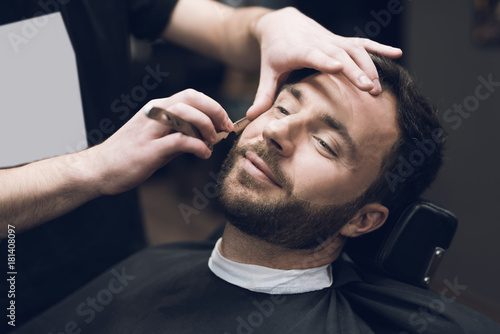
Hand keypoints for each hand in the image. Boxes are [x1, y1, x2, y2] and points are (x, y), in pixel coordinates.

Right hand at [86, 89, 232, 194]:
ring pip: (185, 114)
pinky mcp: (149, 149)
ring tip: (212, 141)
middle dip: (215, 111)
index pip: (191, 95)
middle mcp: (154, 114)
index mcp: (157, 109)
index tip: (224, 121)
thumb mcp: (157, 138)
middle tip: (225, 129)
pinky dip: (197, 146)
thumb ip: (180, 133)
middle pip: (191, 99)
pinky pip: (179, 140)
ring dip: (206, 126)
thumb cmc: (129, 154)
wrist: (99, 169)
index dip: (213, 106)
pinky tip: (204, 154)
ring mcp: (150, 130)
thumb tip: (208, 135)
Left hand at [246, 7, 402, 119]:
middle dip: (356, 70)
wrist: (280, 24)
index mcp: (299, 50)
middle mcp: (318, 42)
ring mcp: (331, 40)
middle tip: (369, 90)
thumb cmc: (273, 52)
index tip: (340, 67)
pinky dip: (379, 48)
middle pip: (341, 54)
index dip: (327, 60)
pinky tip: (397, 54)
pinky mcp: (339, 40)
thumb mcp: (267, 72)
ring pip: (355, 49)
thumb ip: (263, 95)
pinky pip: (362, 42)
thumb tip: (250, 118)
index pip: (315, 55)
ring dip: (369, 66)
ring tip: (378, 87)